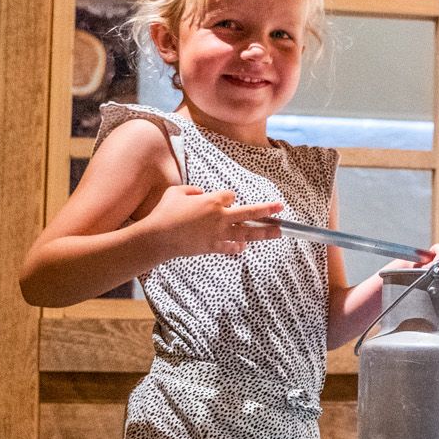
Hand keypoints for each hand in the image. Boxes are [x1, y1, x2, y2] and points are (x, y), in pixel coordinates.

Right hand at [146, 185, 284, 258]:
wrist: (158, 237)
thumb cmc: (165, 212)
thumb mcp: (176, 192)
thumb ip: (192, 190)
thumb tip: (201, 193)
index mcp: (212, 201)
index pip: (230, 196)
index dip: (227, 197)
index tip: (223, 200)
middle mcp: (220, 217)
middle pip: (249, 213)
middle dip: (267, 210)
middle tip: (281, 208)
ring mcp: (218, 234)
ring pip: (247, 233)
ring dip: (264, 233)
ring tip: (278, 232)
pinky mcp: (213, 247)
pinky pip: (231, 247)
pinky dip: (238, 248)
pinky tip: (244, 247)